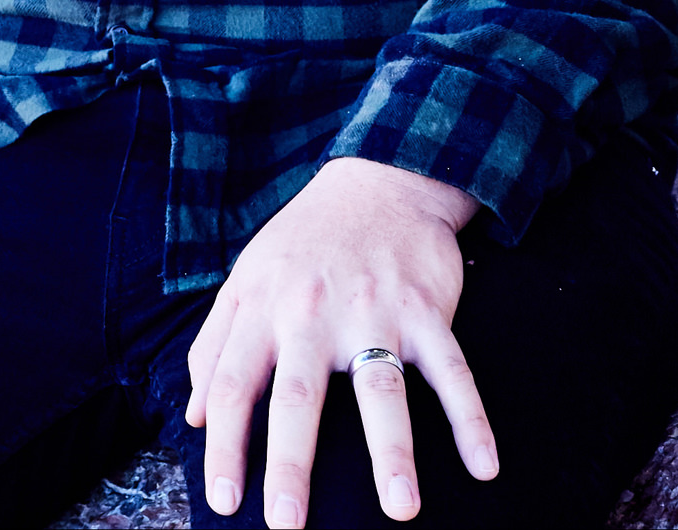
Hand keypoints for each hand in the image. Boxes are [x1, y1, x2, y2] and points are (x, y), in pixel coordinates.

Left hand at [184, 157, 497, 525]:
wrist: (376, 181)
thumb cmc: (302, 243)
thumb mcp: (245, 280)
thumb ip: (215, 346)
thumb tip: (194, 417)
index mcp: (263, 310)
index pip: (230, 386)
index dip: (224, 447)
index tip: (225, 503)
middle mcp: (313, 314)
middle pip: (298, 397)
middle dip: (290, 463)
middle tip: (286, 524)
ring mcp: (373, 311)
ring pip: (382, 388)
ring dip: (392, 451)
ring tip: (400, 509)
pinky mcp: (426, 309)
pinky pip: (453, 371)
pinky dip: (471, 419)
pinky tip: (484, 467)